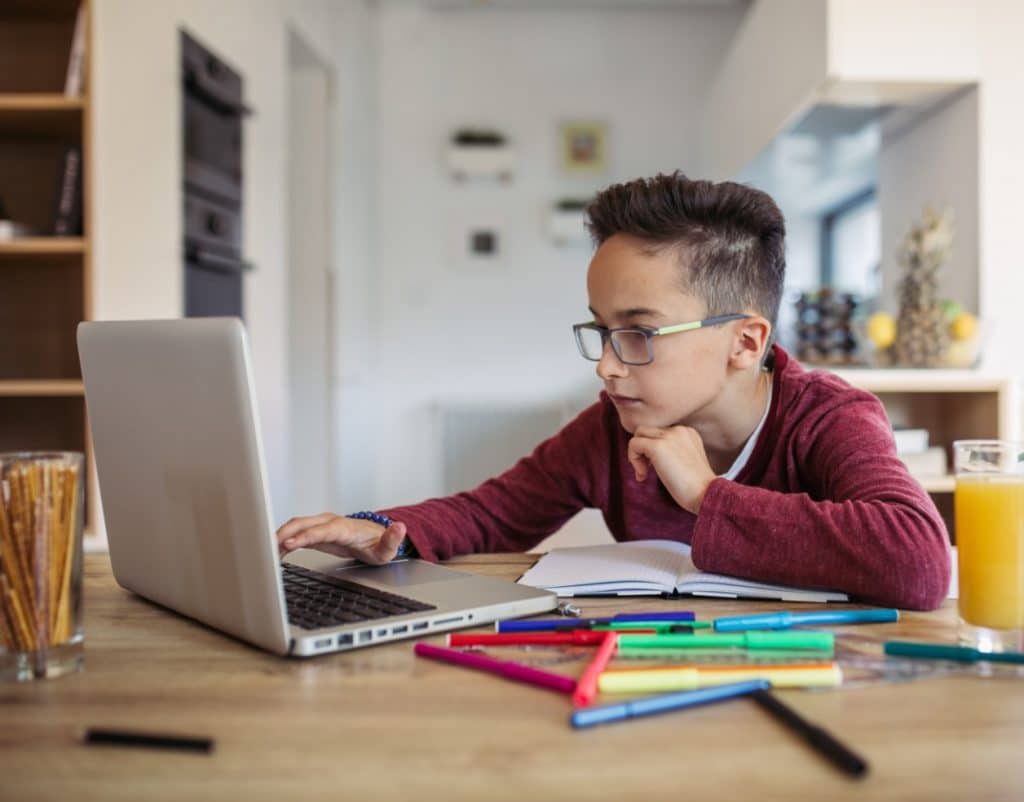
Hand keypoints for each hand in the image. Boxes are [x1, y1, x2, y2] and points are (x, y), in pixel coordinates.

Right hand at [276, 513, 407, 564]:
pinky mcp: (315, 532)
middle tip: (265, 548)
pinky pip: (295, 533)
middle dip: (284, 533)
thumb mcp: (388, 548)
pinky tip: (273, 554)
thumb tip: (400, 527)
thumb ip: (393, 540)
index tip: (290, 544)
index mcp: (345, 527)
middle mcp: (330, 522)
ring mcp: (321, 525)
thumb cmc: (378, 545)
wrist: (376, 539)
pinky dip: (282, 541)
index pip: (323, 530)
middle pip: (303, 523)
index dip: (306, 536)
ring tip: (263, 551)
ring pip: (296, 526)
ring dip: (279, 536)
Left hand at [627, 425, 715, 513]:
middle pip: (647, 431)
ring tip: (643, 474)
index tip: (655, 469)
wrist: (707, 494)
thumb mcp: (685, 462)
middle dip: (642, 451)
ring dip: (636, 455)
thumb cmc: (697, 488)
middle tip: (646, 471)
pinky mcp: (658, 446)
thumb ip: (671, 453)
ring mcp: (669, 437)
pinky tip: (643, 476)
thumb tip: (646, 455)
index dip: (651, 450)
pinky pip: (633, 444)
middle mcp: (679, 430)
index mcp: (687, 432)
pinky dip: (633, 459)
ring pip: (638, 435)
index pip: (659, 432)